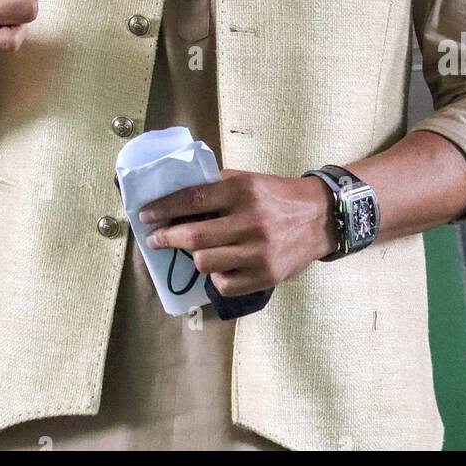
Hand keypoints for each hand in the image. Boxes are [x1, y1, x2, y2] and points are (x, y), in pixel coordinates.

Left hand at [138, 170, 337, 296]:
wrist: (320, 217)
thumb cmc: (276, 196)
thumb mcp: (248, 180)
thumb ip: (216, 187)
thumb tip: (174, 198)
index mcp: (243, 190)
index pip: (193, 199)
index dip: (164, 208)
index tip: (145, 215)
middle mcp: (251, 221)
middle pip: (194, 236)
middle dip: (167, 238)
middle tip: (155, 238)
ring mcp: (259, 252)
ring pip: (205, 263)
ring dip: (193, 257)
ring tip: (195, 251)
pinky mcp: (266, 276)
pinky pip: (223, 284)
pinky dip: (215, 276)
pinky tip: (219, 265)